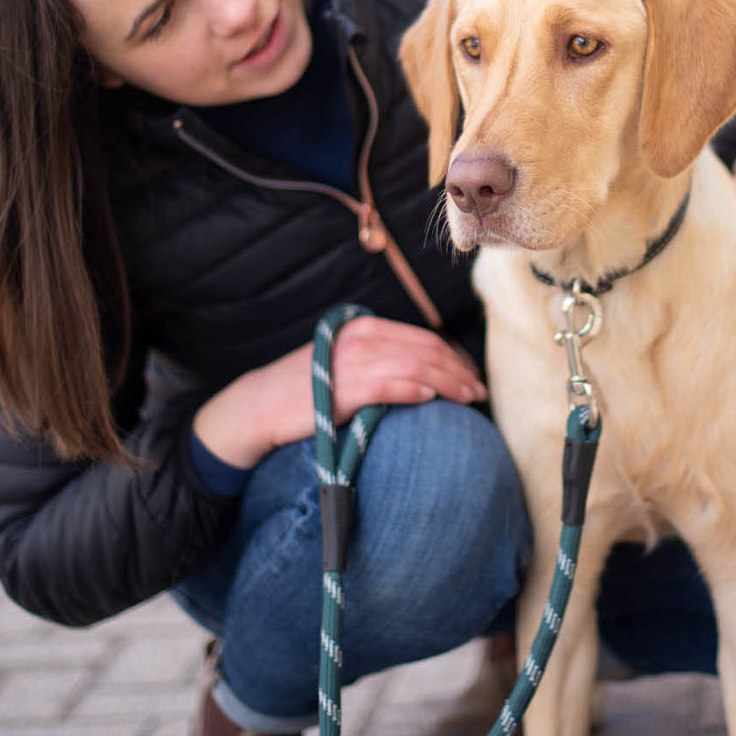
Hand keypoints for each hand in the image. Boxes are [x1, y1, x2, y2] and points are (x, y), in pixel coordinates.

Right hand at [193, 317, 486, 468]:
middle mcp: (362, 339)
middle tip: (479, 392)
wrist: (257, 407)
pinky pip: (390, 386)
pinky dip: (415, 390)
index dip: (453, 357)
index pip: (423, 338)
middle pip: (426, 351)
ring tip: (469, 399)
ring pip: (416, 368)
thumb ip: (380, 359)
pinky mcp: (344, 389)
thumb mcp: (345, 362)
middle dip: (459, 371)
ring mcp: (352, 362)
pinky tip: (432, 399)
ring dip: (448, 383)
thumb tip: (425, 373)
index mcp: (365, 328)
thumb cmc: (306, 390)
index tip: (471, 376)